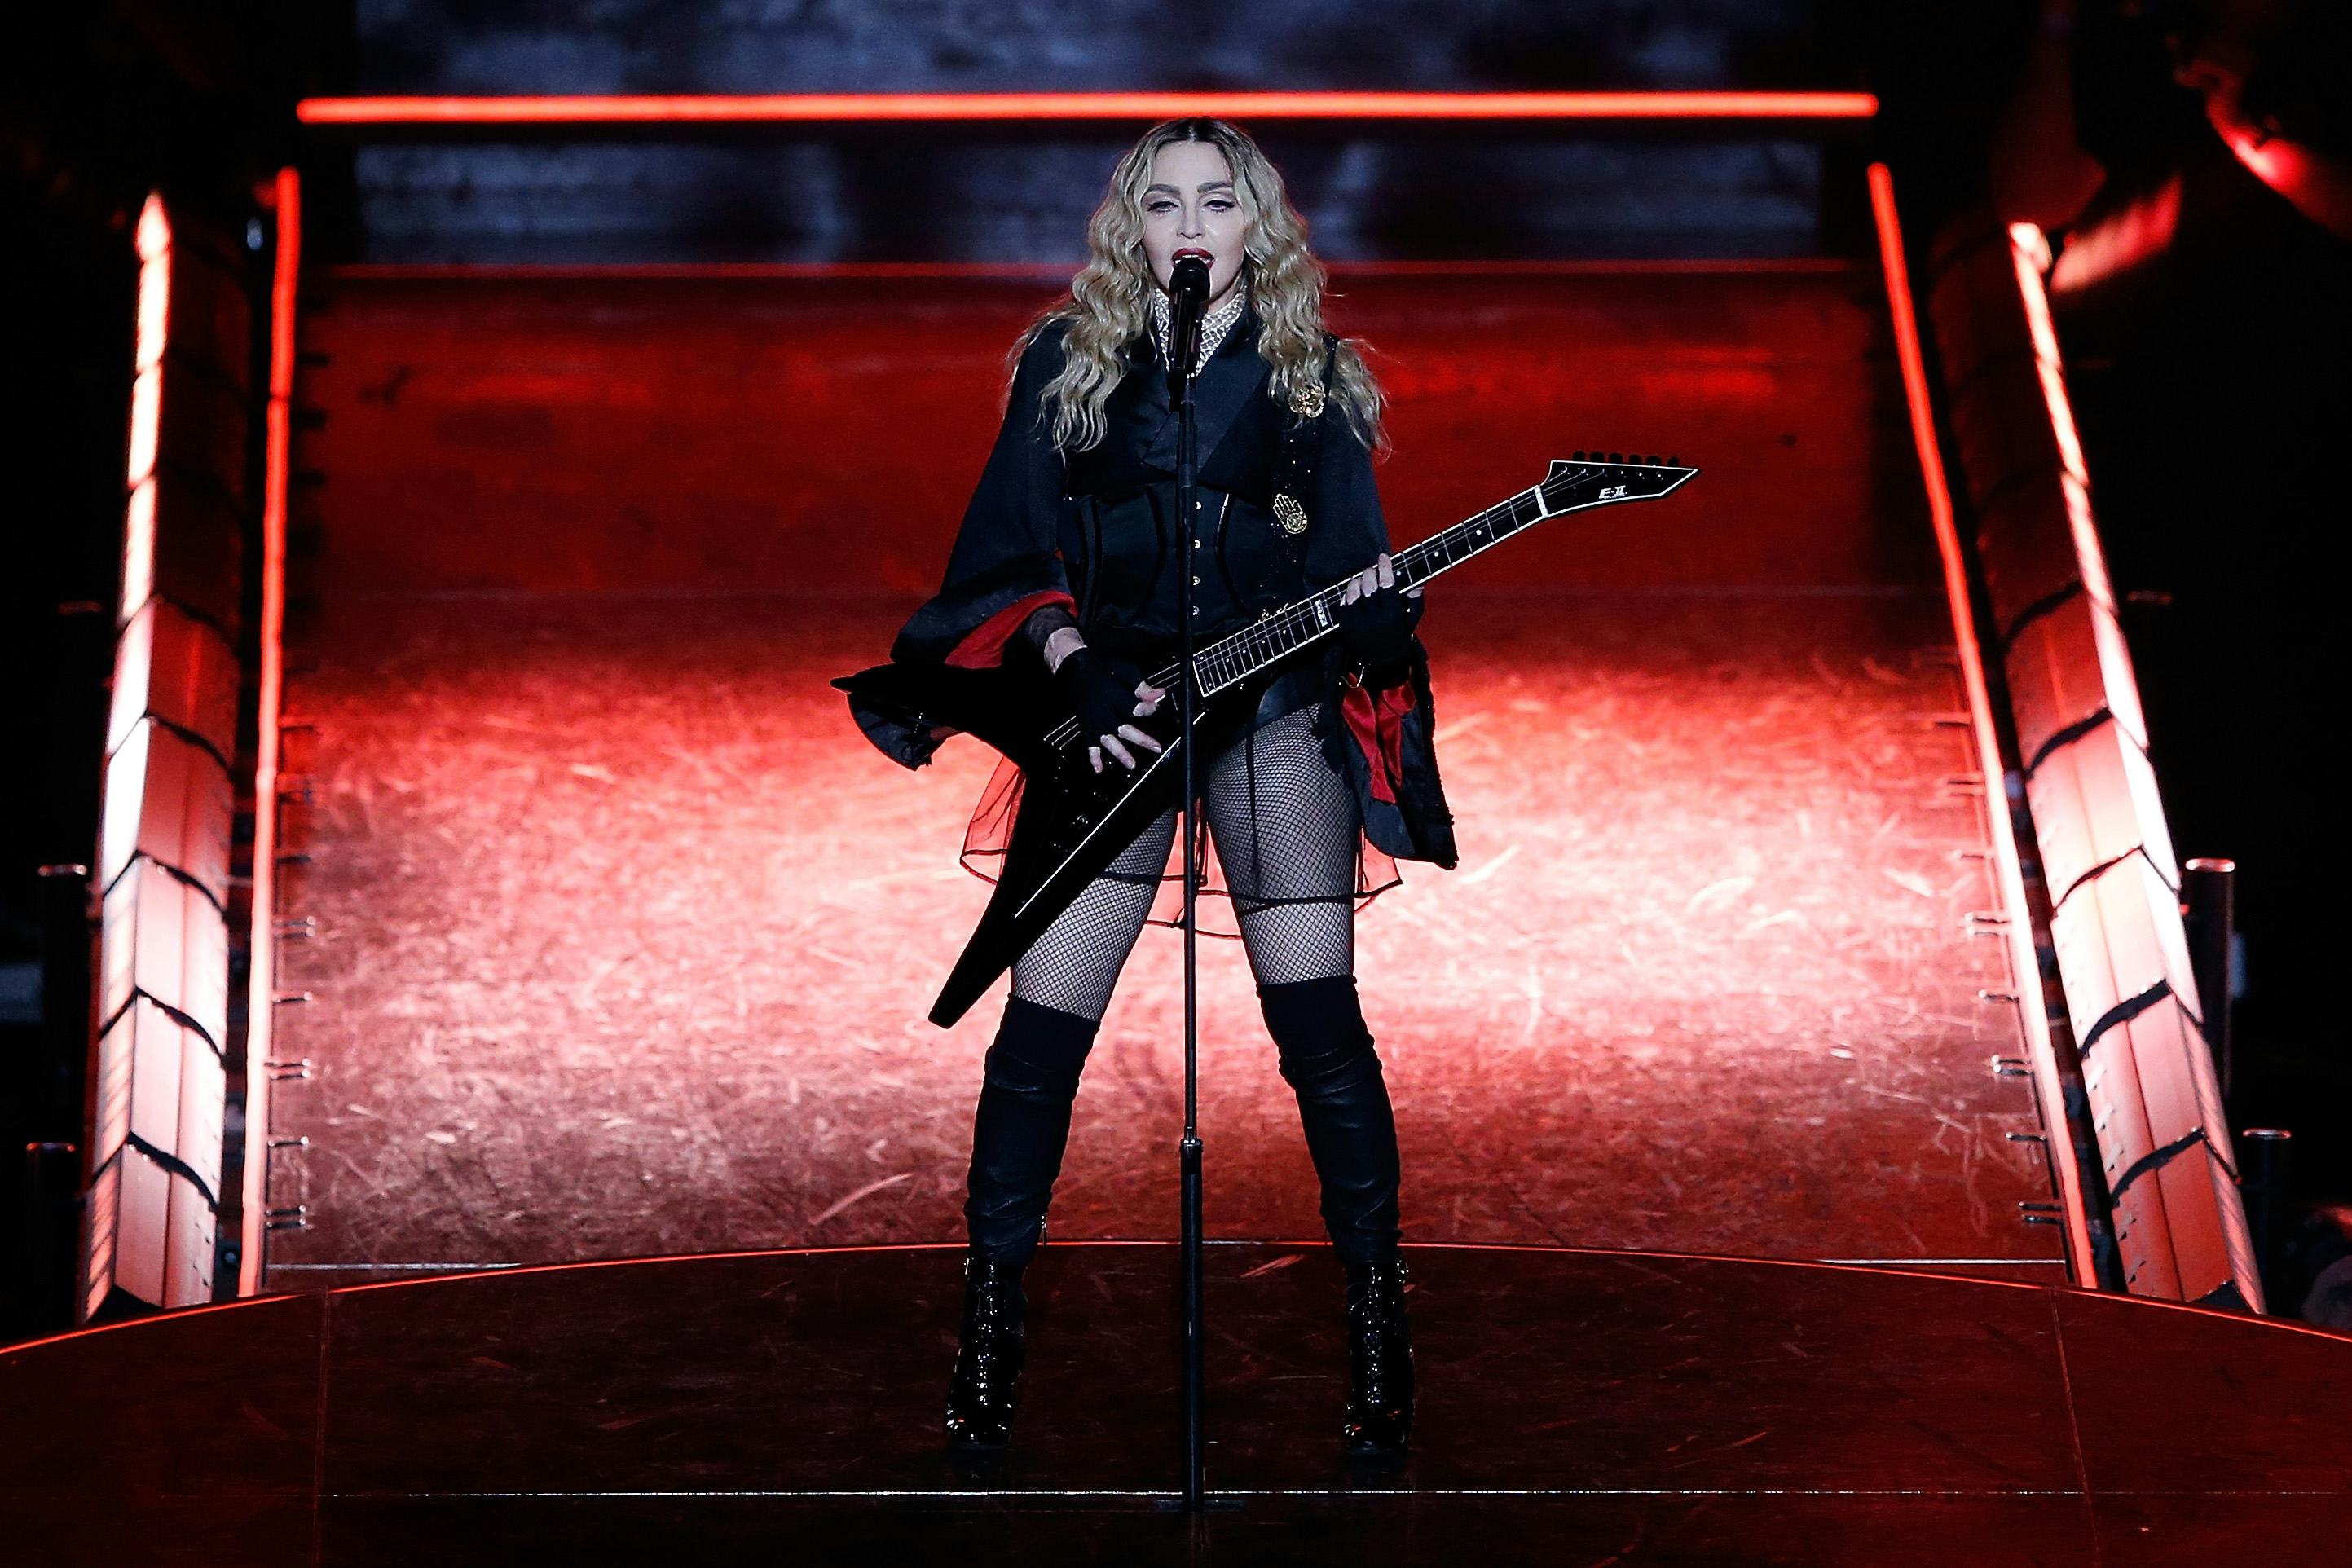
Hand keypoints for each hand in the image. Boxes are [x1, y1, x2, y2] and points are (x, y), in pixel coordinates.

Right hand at [1053, 647, 1166, 773]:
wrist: (1073, 670)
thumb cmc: (1101, 670)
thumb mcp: (1124, 671)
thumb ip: (1141, 686)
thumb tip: (1159, 694)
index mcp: (1113, 695)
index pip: (1135, 708)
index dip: (1148, 709)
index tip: (1156, 707)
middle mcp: (1103, 711)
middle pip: (1124, 728)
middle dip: (1141, 739)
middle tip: (1156, 747)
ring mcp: (1094, 721)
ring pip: (1109, 740)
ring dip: (1120, 753)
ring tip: (1131, 764)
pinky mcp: (1087, 726)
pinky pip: (1090, 744)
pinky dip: (1094, 757)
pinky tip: (1099, 769)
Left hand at [1333, 552, 1424, 687]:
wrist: (1384, 662)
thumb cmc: (1400, 634)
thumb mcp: (1412, 618)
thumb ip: (1415, 600)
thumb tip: (1416, 582)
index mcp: (1393, 616)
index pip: (1387, 585)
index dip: (1385, 567)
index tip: (1384, 557)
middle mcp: (1375, 620)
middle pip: (1369, 585)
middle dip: (1370, 572)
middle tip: (1372, 569)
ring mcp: (1358, 625)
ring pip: (1353, 593)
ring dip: (1357, 581)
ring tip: (1363, 580)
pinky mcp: (1346, 628)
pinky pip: (1343, 604)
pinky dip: (1347, 594)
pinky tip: (1354, 593)